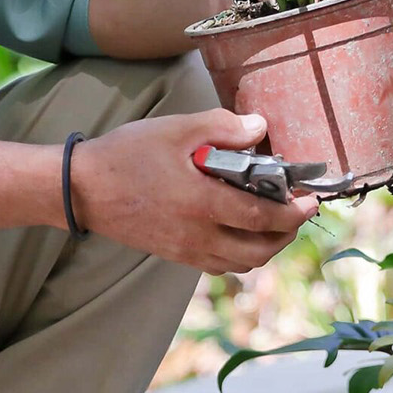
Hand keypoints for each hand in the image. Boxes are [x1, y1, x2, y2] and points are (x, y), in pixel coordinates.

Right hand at [68, 109, 317, 274]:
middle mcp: (198, 236)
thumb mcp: (175, 129)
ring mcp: (186, 250)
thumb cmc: (127, 155)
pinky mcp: (174, 255)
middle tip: (296, 211)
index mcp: (202, 204)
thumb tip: (260, 128)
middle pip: (259, 250)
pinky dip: (239, 254)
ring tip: (273, 222)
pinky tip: (239, 230)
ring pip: (241, 263)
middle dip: (286, 234)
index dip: (293, 212)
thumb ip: (221, 128)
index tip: (310, 199)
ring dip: (265, 247)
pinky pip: (218, 265)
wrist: (82, 190)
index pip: (262, 218)